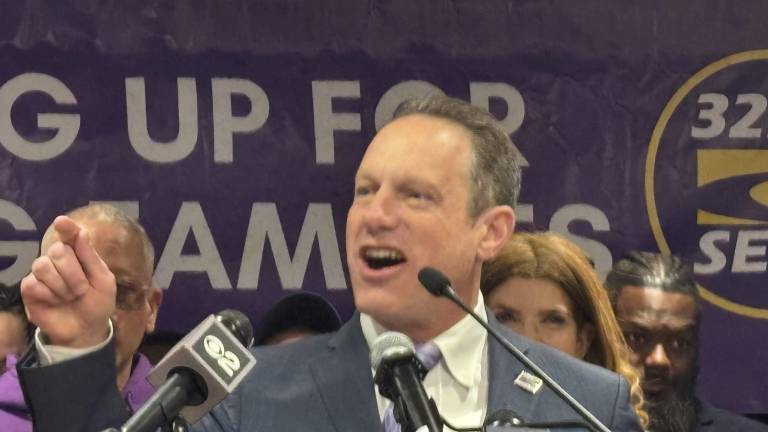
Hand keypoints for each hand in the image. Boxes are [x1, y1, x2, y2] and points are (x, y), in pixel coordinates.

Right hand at [21, 216, 115, 347]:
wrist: (86, 329)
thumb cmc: (97, 302)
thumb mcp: (103, 281)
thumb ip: (91, 258)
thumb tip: (82, 232)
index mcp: (79, 253)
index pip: (70, 234)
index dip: (66, 228)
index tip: (61, 222)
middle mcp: (58, 259)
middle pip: (58, 250)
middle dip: (74, 273)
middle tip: (81, 290)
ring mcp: (42, 273)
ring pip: (43, 266)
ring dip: (61, 286)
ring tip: (70, 297)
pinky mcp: (29, 289)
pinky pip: (32, 284)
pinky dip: (48, 295)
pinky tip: (55, 302)